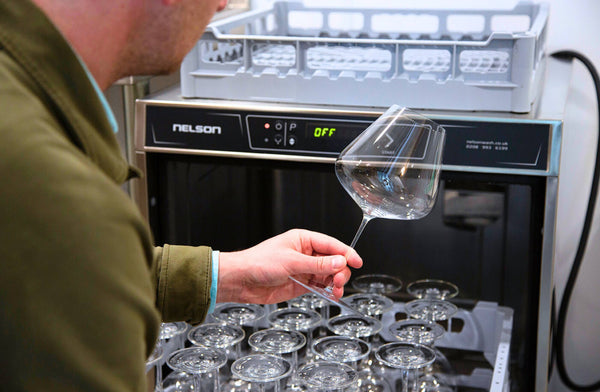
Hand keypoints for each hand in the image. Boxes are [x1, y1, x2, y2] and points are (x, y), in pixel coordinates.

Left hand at [216, 229, 362, 303]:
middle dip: (340, 271)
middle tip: (338, 281)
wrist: (241, 281)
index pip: (331, 244)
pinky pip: (320, 286)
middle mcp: (306, 253)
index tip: (358, 262)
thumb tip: (340, 262)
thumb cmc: (259, 263)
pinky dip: (327, 291)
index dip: (346, 253)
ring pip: (328, 275)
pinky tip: (331, 295)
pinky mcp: (300, 284)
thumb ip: (318, 264)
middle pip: (333, 261)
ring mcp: (304, 269)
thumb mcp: (291, 262)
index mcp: (303, 239)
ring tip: (335, 291)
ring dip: (335, 283)